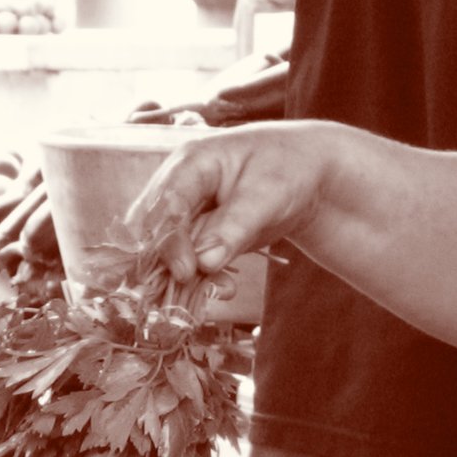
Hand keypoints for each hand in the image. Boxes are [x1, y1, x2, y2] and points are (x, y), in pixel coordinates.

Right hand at [124, 121, 337, 281]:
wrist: (304, 172)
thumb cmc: (287, 169)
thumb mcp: (268, 194)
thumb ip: (235, 227)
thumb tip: (204, 262)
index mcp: (191, 164)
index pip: (166, 204)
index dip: (169, 240)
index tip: (185, 272)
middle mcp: (178, 188)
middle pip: (152, 230)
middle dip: (164, 265)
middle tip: (187, 292)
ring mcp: (185, 214)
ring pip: (166, 252)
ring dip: (184, 278)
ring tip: (223, 291)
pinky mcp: (197, 236)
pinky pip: (187, 262)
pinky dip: (200, 279)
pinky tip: (224, 289)